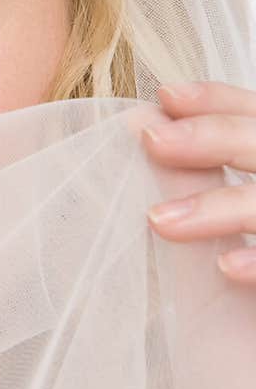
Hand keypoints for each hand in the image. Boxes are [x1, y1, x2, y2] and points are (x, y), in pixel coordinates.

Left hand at [143, 80, 255, 280]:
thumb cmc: (246, 291)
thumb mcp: (234, 218)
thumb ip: (203, 175)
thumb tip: (144, 121)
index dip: (221, 101)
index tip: (166, 97)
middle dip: (215, 136)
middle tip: (152, 141)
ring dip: (221, 206)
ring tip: (161, 221)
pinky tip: (226, 269)